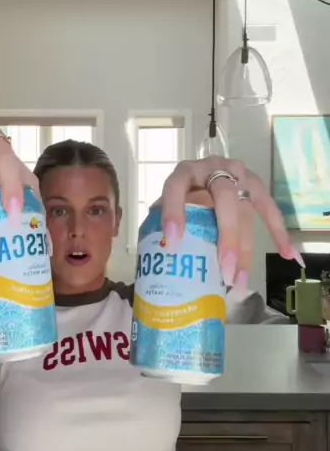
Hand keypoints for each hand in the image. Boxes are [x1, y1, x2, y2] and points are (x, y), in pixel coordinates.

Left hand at [159, 156, 301, 289]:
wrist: (200, 174)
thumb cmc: (180, 198)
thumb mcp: (165, 206)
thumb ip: (161, 223)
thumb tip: (163, 258)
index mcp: (184, 173)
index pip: (177, 187)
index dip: (174, 213)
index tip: (173, 242)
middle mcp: (212, 169)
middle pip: (224, 199)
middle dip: (226, 236)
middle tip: (224, 270)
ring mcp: (236, 175)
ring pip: (246, 211)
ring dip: (245, 248)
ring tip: (239, 280)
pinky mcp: (253, 185)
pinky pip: (268, 209)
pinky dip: (278, 231)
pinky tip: (289, 254)